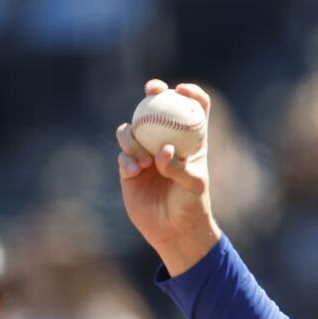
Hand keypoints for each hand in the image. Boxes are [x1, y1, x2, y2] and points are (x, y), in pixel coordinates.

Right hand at [117, 79, 220, 275]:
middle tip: (152, 90)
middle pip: (158, 109)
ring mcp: (146, 154)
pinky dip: (127, 160)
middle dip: (153, 93)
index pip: (194, 110)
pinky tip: (135, 171)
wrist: (174, 229)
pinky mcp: (129, 169)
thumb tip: (164, 149)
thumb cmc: (192, 205)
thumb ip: (179, 167)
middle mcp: (166, 143)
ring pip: (133, 131)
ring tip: (143, 159)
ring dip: (133, 137)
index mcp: (190, 142)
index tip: (182, 89)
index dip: (190, 94)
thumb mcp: (193, 185)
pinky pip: (123, 156)